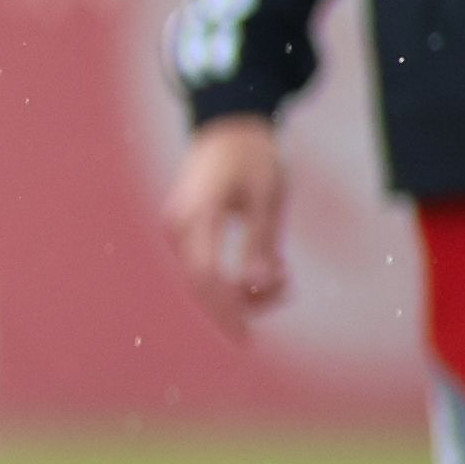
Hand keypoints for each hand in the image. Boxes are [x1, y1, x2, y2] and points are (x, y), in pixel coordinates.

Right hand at [163, 115, 288, 336]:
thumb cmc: (253, 157)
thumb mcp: (268, 199)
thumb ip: (261, 245)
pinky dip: (234, 274)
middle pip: (202, 284)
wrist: (228, 126)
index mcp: (196, 217)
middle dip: (242, 302)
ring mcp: (177, 229)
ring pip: (204, 278)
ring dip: (243, 289)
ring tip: (285, 273)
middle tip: (287, 292)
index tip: (248, 337)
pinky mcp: (184, 230)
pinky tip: (270, 266)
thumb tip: (257, 286)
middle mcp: (177, 227)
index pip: (206, 278)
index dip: (227, 311)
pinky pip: (204, 265)